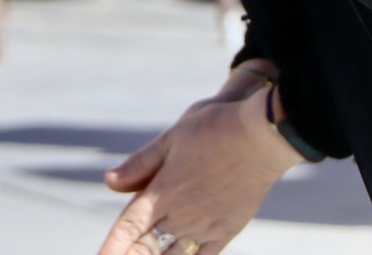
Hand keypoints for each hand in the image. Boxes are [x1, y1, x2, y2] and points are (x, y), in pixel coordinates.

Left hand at [99, 87, 303, 254]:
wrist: (262, 136)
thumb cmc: (215, 129)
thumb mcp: (171, 138)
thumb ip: (140, 165)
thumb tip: (109, 181)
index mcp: (162, 190)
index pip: (129, 227)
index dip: (113, 246)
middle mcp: (181, 213)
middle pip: (147, 247)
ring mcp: (205, 225)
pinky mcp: (226, 229)